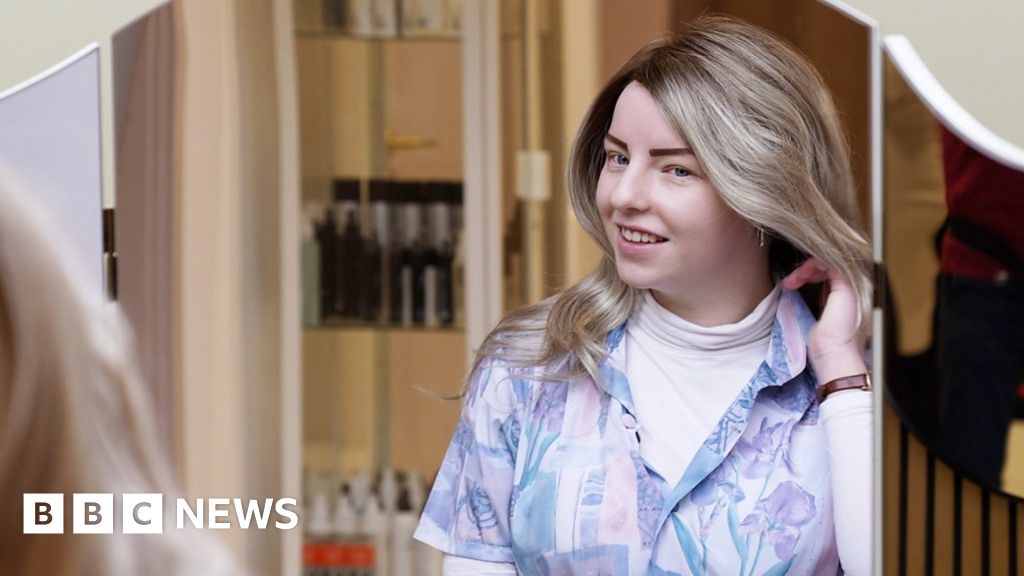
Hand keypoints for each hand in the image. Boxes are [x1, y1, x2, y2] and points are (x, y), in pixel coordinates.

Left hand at [781, 258, 867, 381]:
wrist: (833, 352)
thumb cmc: (824, 341)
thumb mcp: (817, 314)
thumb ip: (817, 298)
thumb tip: (802, 288)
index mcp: (848, 296)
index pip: (829, 274)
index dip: (809, 274)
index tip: (791, 284)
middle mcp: (853, 289)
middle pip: (828, 266)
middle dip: (805, 270)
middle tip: (788, 282)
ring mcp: (852, 285)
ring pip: (827, 262)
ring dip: (805, 268)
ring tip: (791, 282)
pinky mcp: (846, 285)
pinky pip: (828, 263)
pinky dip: (811, 266)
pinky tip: (799, 277)